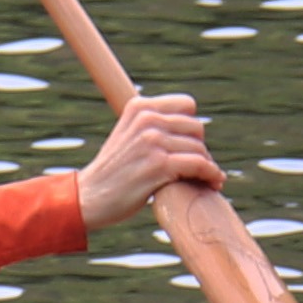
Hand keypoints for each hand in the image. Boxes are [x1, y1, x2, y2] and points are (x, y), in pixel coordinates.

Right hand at [74, 93, 217, 227]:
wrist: (89, 197)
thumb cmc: (114, 172)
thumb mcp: (128, 135)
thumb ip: (154, 125)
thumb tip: (195, 129)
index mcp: (139, 107)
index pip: (187, 105)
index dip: (191, 127)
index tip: (188, 145)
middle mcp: (146, 119)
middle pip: (197, 128)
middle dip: (199, 148)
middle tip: (195, 167)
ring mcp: (152, 141)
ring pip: (200, 148)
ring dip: (207, 165)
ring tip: (205, 178)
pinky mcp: (158, 165)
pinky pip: (200, 164)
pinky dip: (211, 174)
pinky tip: (213, 181)